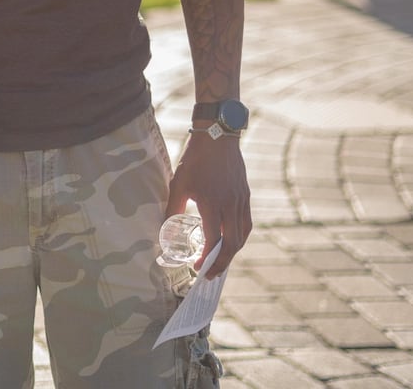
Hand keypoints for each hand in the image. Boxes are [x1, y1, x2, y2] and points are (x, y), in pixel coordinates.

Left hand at [166, 132, 251, 278]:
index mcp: (212, 204)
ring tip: (220, 262)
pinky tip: (232, 242)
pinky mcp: (246, 196)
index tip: (197, 268)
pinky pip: (247, 224)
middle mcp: (230, 206)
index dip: (206, 258)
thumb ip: (173, 209)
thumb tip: (166, 230)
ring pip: (242, 236)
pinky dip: (240, 237)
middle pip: (232, 244)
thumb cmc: (195, 159)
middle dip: (221, 263)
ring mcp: (241, 201)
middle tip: (210, 274)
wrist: (218, 137)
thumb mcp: (179, 183)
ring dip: (232, 253)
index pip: (213, 241)